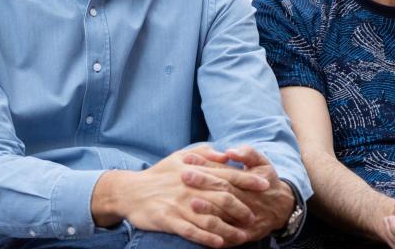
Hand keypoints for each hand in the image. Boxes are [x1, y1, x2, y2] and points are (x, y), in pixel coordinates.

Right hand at [92, 146, 254, 247]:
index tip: (265, 184)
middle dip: (242, 208)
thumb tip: (226, 155)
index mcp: (193, 171)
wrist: (130, 191)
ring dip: (229, 228)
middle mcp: (189, 187)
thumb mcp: (179, 157)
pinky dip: (207, 238)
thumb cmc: (158, 174)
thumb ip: (204, 154)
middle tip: (255, 217)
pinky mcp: (169, 220)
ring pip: (210, 218)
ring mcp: (179, 204)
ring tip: (242, 237)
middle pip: (222, 198)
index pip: (225, 175)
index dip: (247, 179)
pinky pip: (191, 231)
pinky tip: (220, 243)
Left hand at [183, 145, 294, 240]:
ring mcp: (247, 218)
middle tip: (184, 175)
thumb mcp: (262, 163)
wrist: (282, 208)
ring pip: (227, 214)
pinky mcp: (246, 234)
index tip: (188, 159)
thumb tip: (230, 151)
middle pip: (224, 190)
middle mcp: (248, 199)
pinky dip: (216, 234)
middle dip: (204, 183)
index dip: (207, 165)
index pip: (225, 172)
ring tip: (191, 202)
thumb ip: (248, 154)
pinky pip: (230, 236)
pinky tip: (201, 229)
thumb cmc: (266, 181)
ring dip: (209, 209)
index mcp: (250, 181)